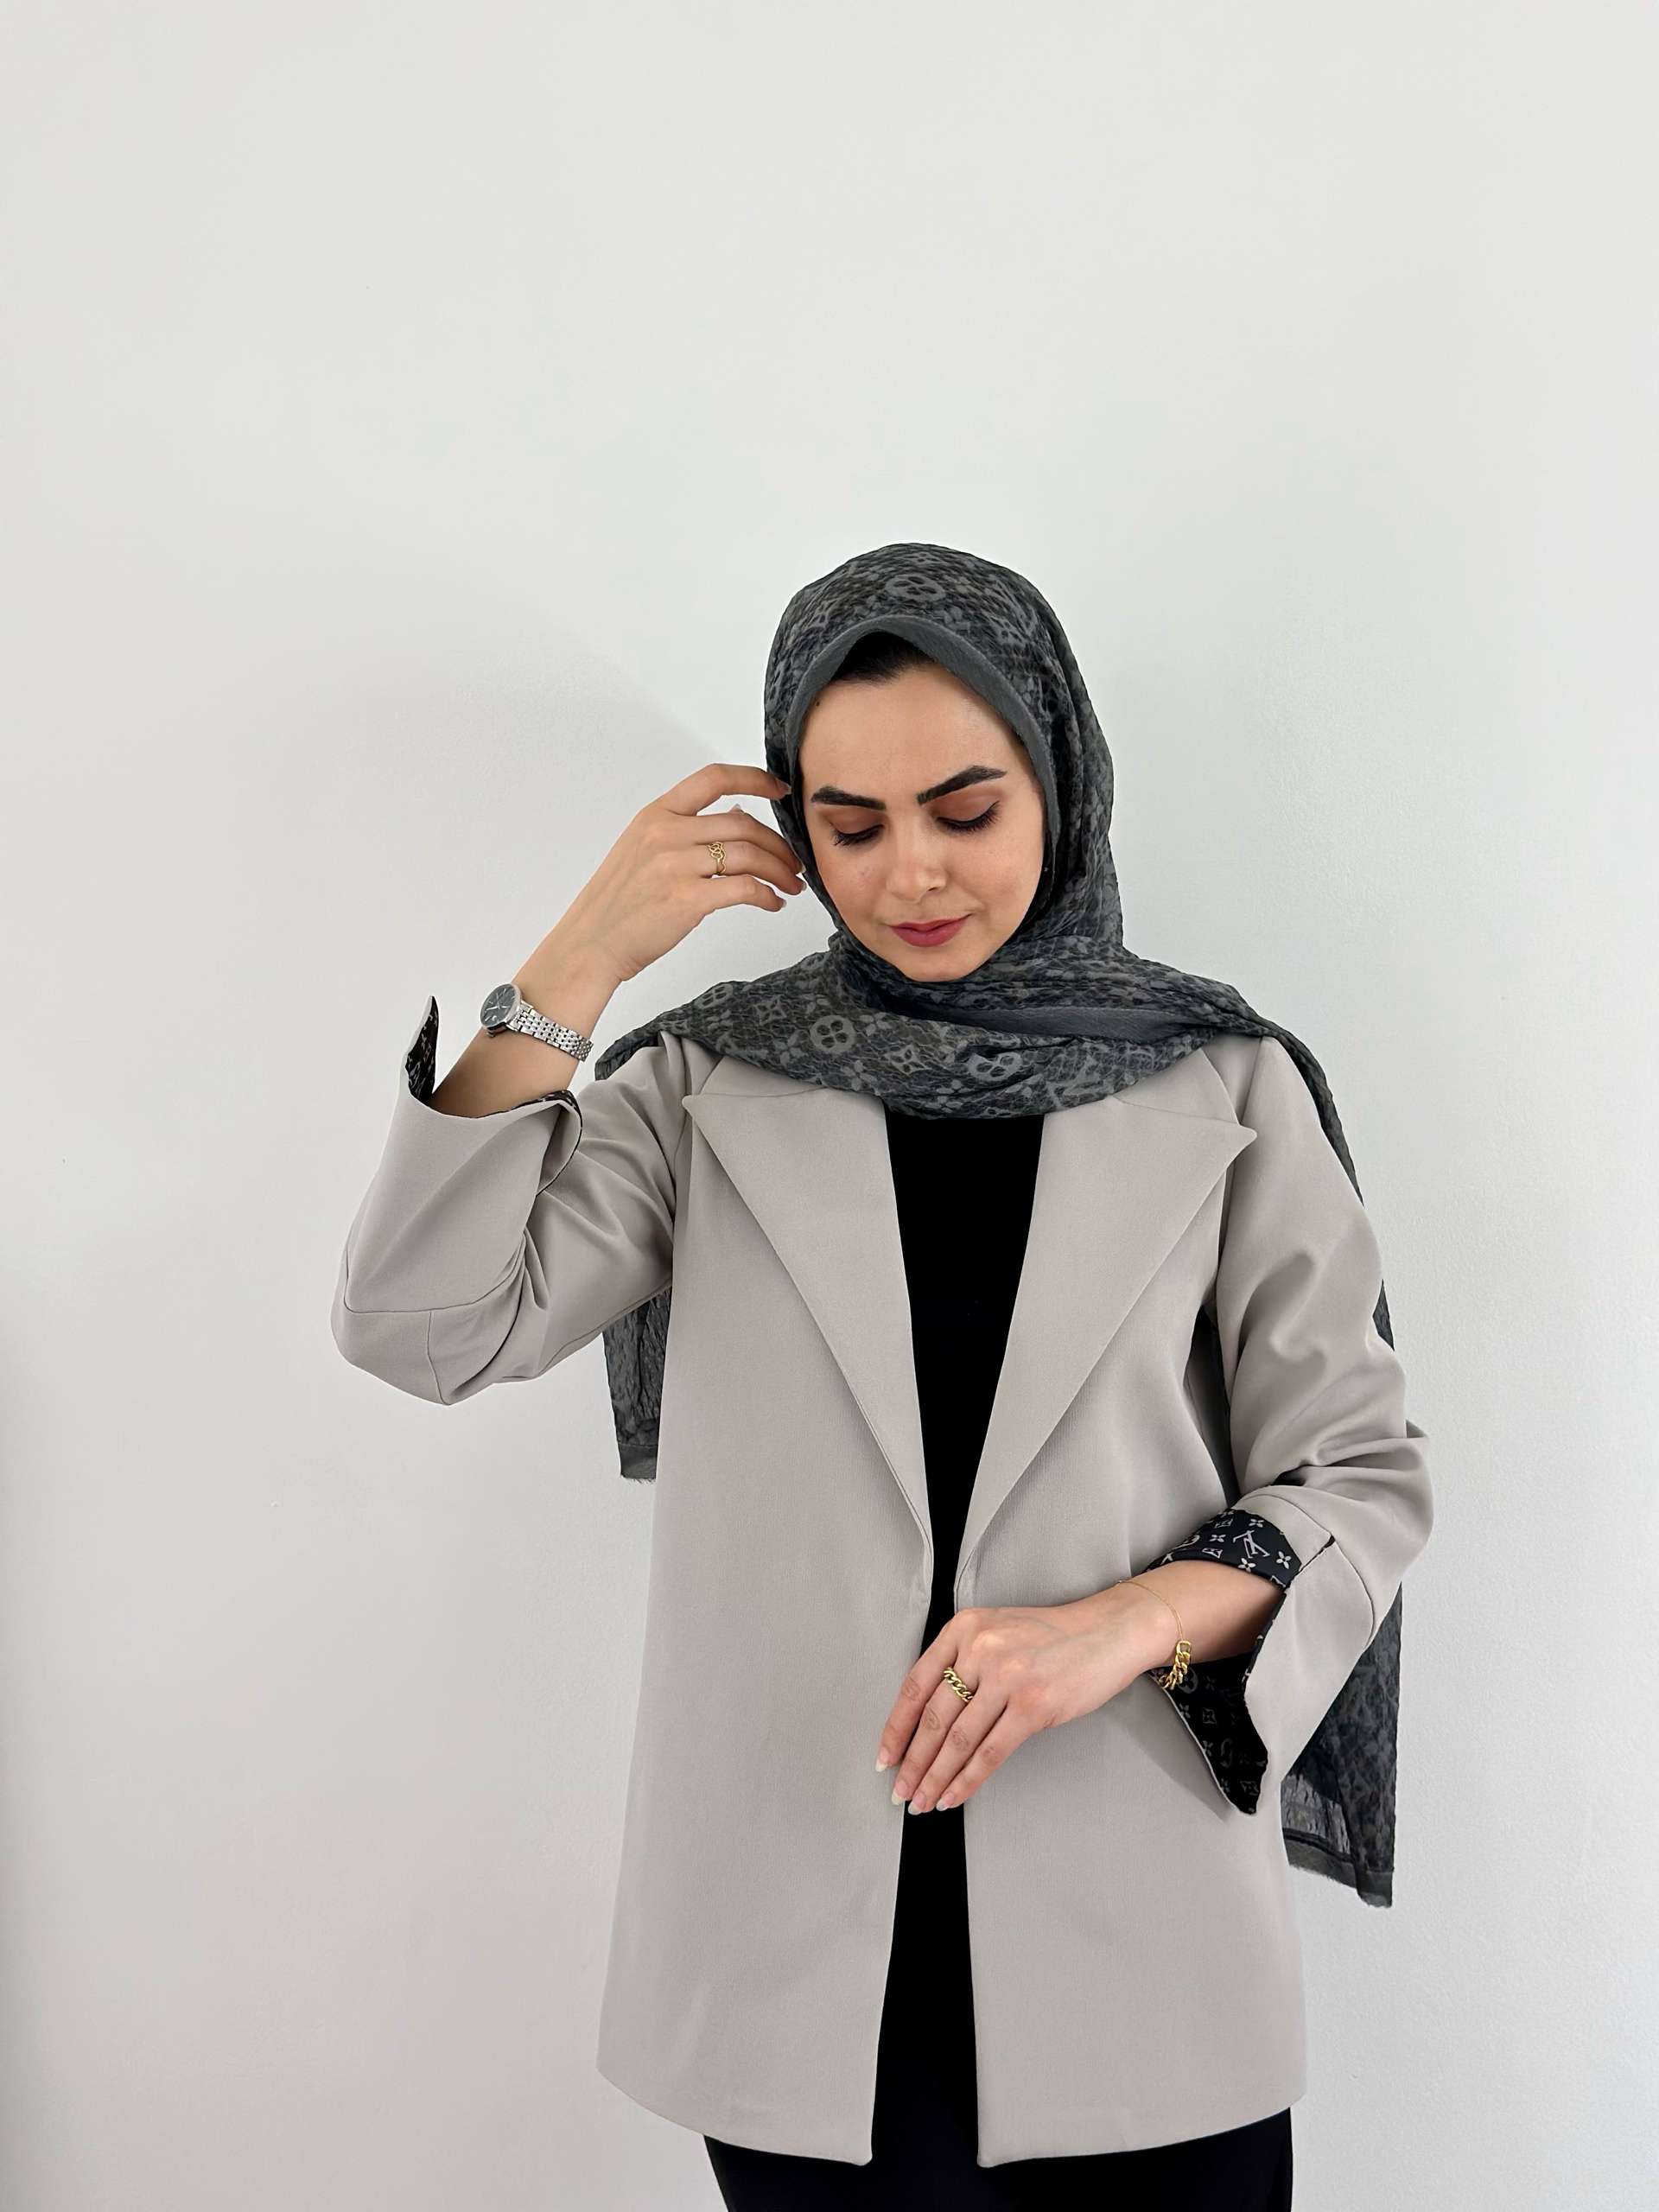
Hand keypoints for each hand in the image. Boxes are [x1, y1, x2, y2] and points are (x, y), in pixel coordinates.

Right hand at [529, 761, 805, 995]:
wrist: (590, 945)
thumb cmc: (617, 905)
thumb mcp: (642, 850)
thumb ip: (685, 830)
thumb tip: (736, 816)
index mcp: (655, 814)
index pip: (713, 779)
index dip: (754, 779)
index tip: (780, 790)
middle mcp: (666, 832)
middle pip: (743, 823)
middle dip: (778, 843)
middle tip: (794, 862)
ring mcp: (675, 865)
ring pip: (749, 855)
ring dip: (779, 870)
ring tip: (791, 886)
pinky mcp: (686, 899)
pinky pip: (745, 888)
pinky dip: (767, 895)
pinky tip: (772, 903)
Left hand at [875, 1586, 1175, 1814]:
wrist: (1105, 1632)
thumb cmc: (1051, 1636)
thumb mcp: (995, 1631)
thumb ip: (961, 1662)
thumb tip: (926, 1721)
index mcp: (963, 1628)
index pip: (915, 1686)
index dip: (896, 1728)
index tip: (885, 1757)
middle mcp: (980, 1649)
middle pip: (933, 1718)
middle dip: (912, 1762)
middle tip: (900, 1791)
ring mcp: (1007, 1678)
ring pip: (958, 1741)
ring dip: (935, 1778)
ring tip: (923, 1801)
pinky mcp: (1033, 1706)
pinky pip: (990, 1753)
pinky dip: (967, 1780)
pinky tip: (954, 1796)